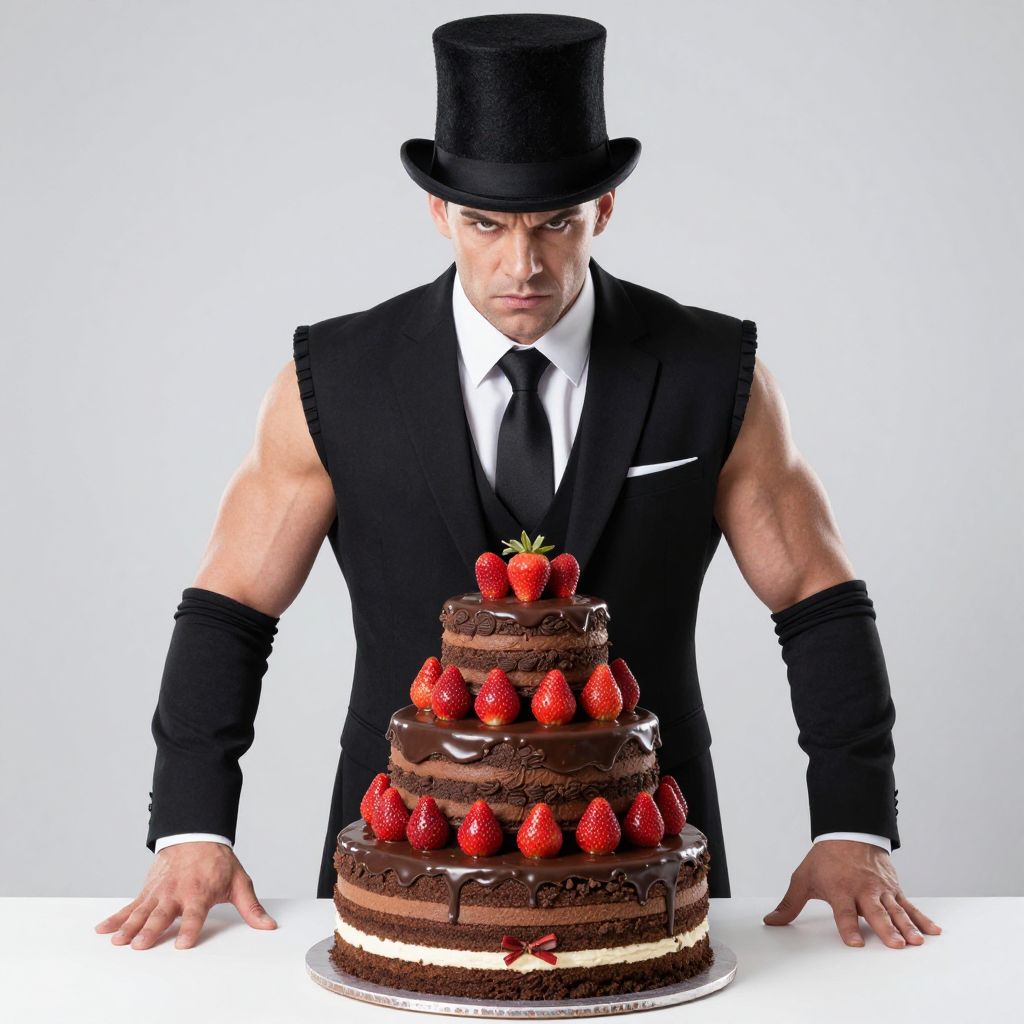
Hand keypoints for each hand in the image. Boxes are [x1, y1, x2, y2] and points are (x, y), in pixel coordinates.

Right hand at [94, 842, 276, 949]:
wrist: (197, 836)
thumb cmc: (218, 862)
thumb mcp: (239, 881)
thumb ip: (251, 907)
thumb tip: (268, 925)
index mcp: (200, 893)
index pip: (195, 915)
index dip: (189, 929)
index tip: (183, 943)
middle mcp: (177, 893)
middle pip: (163, 915)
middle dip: (152, 930)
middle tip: (141, 945)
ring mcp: (160, 892)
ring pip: (142, 913)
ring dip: (129, 927)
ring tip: (119, 941)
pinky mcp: (147, 892)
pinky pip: (130, 907)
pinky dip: (116, 918)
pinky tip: (103, 929)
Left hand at [763, 840, 941, 947]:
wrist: (849, 832)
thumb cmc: (825, 859)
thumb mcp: (803, 878)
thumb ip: (789, 903)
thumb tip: (771, 921)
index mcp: (840, 889)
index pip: (843, 912)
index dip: (848, 928)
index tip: (855, 943)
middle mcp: (863, 890)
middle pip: (875, 913)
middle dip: (886, 929)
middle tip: (896, 944)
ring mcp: (881, 890)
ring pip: (896, 911)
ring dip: (908, 926)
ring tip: (917, 941)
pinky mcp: (894, 889)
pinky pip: (909, 905)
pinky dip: (922, 918)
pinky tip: (933, 931)